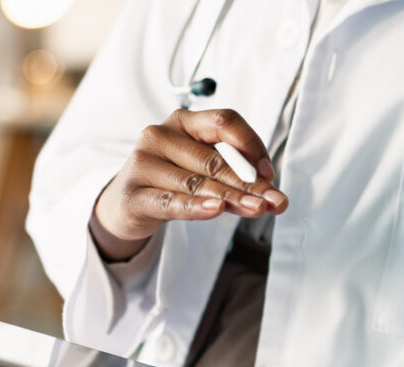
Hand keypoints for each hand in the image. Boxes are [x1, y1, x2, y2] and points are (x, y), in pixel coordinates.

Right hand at [92, 108, 287, 260]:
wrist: (128, 203)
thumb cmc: (174, 180)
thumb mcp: (203, 169)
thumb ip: (234, 175)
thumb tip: (272, 190)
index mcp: (184, 121)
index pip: (224, 121)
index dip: (251, 144)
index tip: (269, 173)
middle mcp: (160, 135)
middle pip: (214, 159)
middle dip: (249, 183)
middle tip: (275, 201)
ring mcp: (143, 163)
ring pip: (197, 182)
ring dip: (231, 198)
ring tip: (257, 208)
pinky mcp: (134, 194)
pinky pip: (171, 201)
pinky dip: (196, 206)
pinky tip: (216, 209)